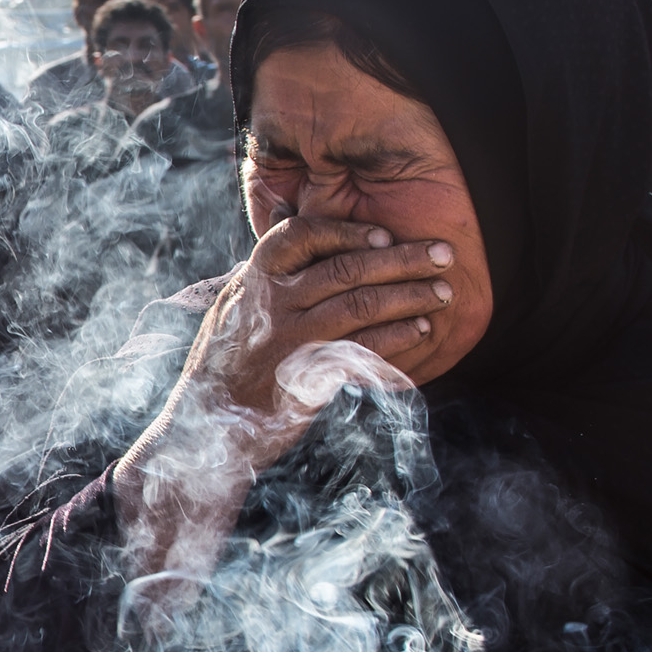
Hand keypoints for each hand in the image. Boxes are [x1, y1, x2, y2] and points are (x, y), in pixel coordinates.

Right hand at [113, 218, 453, 583]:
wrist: (207, 429)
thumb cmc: (223, 366)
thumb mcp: (230, 307)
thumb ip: (263, 272)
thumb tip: (289, 223)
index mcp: (253, 281)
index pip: (300, 234)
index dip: (346, 230)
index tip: (383, 235)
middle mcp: (271, 306)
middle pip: (347, 268)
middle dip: (403, 259)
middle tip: (444, 254)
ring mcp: (289, 341)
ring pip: (362, 305)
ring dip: (411, 297)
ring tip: (443, 293)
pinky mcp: (307, 377)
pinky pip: (364, 350)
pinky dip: (398, 339)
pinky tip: (422, 333)